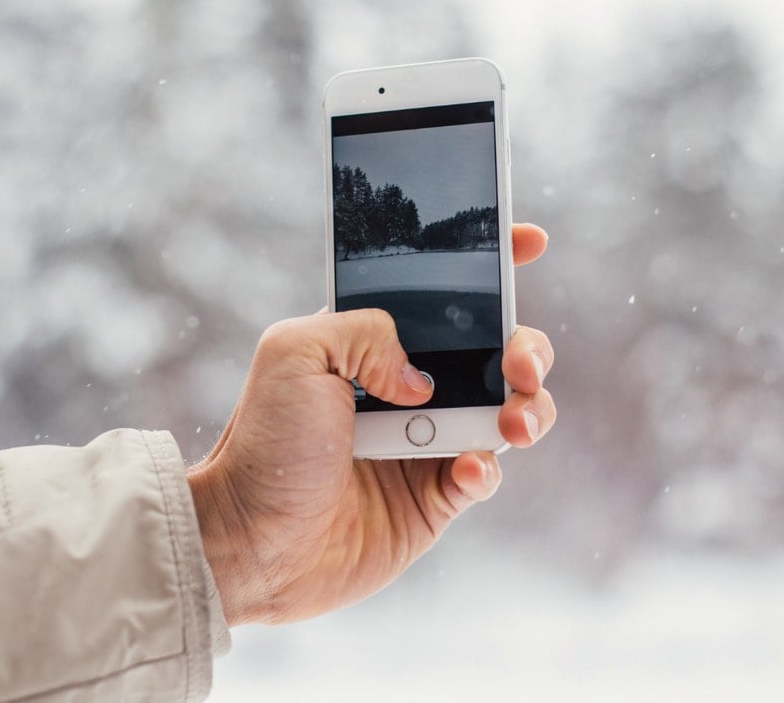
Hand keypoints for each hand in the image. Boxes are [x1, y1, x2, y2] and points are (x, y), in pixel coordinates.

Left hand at [187, 224, 554, 624]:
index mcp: (373, 343)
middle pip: (496, 351)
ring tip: (512, 424)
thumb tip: (422, 376)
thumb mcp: (295, 352)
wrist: (254, 542)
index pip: (439, 292)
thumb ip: (365, 330)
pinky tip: (461, 472)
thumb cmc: (263, 445)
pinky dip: (484, 469)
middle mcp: (408, 388)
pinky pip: (485, 473)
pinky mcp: (436, 497)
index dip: (488, 264)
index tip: (529, 241)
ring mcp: (426, 442)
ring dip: (527, 409)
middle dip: (526, 349)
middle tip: (518, 366)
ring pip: (509, 411)